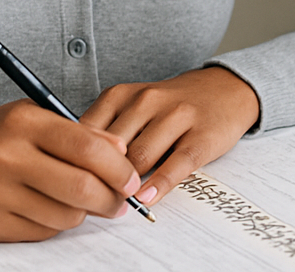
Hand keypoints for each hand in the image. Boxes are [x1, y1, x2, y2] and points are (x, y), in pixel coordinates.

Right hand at [0, 100, 141, 241]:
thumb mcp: (31, 118)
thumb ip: (78, 133)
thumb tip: (121, 154)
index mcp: (23, 122)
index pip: (87, 147)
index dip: (119, 168)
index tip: (131, 178)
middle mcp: (7, 156)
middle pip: (81, 188)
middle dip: (111, 199)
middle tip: (119, 200)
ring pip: (65, 216)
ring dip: (82, 212)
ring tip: (76, 199)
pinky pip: (42, 233)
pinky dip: (53, 223)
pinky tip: (45, 207)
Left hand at [80, 66, 259, 207]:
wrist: (224, 90)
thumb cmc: (169, 105)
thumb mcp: (131, 106)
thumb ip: (104, 132)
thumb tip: (73, 168)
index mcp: (122, 95)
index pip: (88, 132)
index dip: (76, 162)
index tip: (71, 184)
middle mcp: (147, 101)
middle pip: (113, 148)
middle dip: (101, 178)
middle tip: (92, 203)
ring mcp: (176, 116)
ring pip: (141, 157)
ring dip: (127, 185)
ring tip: (117, 205)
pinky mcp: (201, 136)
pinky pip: (176, 164)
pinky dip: (159, 185)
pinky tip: (148, 199)